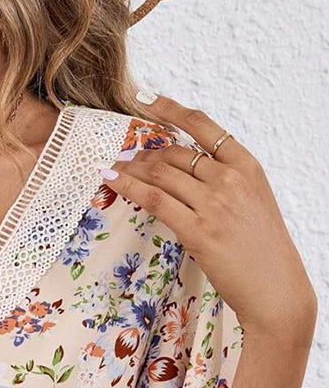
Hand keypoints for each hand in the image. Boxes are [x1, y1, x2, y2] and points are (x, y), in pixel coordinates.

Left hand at [103, 94, 316, 340]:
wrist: (274, 287)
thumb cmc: (262, 250)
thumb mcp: (251, 203)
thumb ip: (224, 183)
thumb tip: (187, 173)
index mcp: (247, 166)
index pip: (204, 126)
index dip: (172, 109)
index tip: (148, 100)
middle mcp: (229, 179)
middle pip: (175, 152)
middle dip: (145, 154)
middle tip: (127, 160)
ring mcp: (213, 204)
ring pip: (160, 173)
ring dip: (132, 169)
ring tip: (115, 170)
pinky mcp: (197, 230)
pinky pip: (154, 199)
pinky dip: (129, 187)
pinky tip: (113, 180)